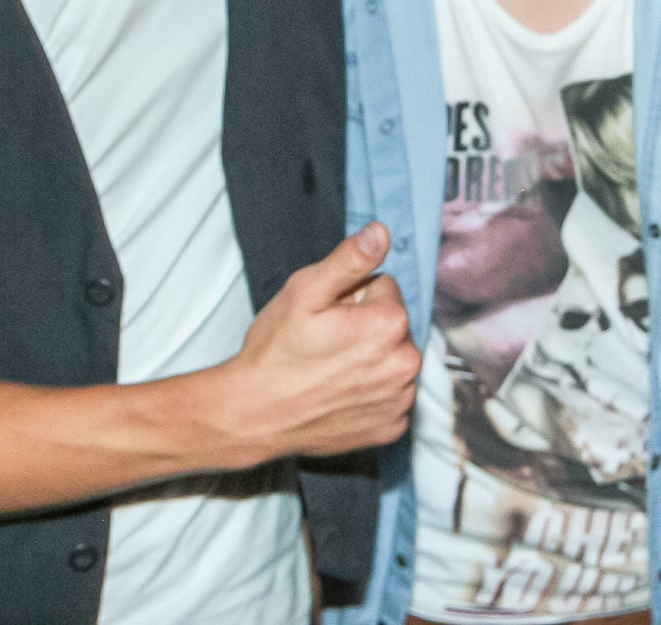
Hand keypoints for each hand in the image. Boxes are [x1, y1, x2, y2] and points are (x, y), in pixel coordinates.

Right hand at [223, 223, 421, 462]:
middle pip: (392, 324)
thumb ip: (350, 259)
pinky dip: (370, 393)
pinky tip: (339, 395)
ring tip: (329, 370)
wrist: (254, 415)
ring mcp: (400, 400)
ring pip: (392, 359)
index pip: (384, 287)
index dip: (352, 297)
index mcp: (390, 324)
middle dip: (365, 326)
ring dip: (369, 360)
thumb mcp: (305, 291)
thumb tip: (381, 233)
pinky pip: (390, 395)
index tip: (327, 317)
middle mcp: (406, 364)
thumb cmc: (276, 352)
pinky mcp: (391, 427)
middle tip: (325, 342)